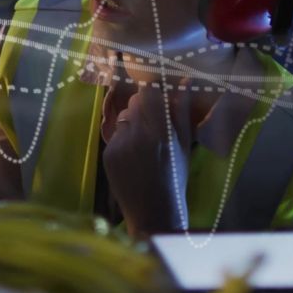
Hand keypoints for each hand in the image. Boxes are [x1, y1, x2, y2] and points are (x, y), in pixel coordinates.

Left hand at [102, 78, 192, 238]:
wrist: (153, 212)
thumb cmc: (175, 178)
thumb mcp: (184, 145)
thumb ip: (182, 111)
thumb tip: (184, 81)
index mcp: (161, 132)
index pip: (148, 92)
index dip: (151, 91)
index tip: (156, 94)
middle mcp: (138, 135)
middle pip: (134, 102)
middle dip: (142, 107)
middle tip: (153, 124)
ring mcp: (120, 145)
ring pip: (123, 118)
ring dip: (132, 123)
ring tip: (143, 145)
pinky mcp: (108, 154)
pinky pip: (115, 135)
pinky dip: (123, 141)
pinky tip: (133, 158)